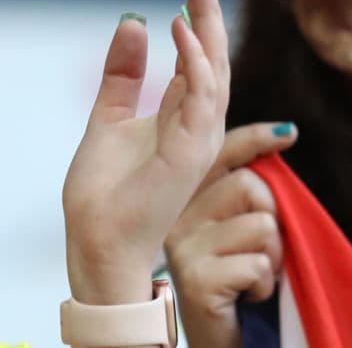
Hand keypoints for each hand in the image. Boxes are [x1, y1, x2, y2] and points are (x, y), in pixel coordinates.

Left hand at [63, 0, 228, 303]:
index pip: (196, 49)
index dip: (195, 7)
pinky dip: (195, 62)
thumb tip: (132, 20)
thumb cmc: (104, 188)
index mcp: (179, 111)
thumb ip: (123, 73)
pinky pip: (201, 98)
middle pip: (211, 50)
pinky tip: (180, 27)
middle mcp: (196, 120)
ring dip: (206, 21)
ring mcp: (198, 136)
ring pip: (215, 67)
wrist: (95, 237)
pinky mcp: (190, 152)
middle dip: (207, 3)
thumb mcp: (108, 115)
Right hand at [165, 122, 296, 347]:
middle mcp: (174, 215)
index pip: (220, 153)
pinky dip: (264, 283)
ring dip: (272, 255)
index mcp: (183, 197)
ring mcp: (181, 244)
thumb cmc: (232, 279)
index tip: (288, 133)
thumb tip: (282, 133)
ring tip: (251, 272)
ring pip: (260, 224)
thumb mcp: (239, 226)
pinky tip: (246, 293)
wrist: (213, 336)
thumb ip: (247, 190)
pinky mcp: (196, 275)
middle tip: (260, 248)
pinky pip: (257, 263)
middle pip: (247, 184)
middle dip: (271, 217)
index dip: (256, 138)